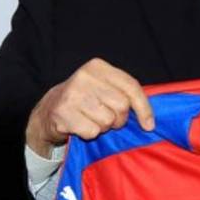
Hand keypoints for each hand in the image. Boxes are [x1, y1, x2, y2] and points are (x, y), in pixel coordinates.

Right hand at [25, 58, 153, 157]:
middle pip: (122, 106)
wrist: (49, 109)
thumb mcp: (104, 86)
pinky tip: (81, 125)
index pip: (131, 86)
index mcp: (98, 66)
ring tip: (92, 119)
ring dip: (104, 127)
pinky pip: (92, 131)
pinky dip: (90, 133)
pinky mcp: (62, 113)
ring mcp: (72, 94)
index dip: (144, 108)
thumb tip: (149, 120)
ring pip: (108, 121)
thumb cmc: (85, 98)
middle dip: (119, 119)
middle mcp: (84, 76)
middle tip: (108, 118)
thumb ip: (125, 93)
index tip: (149, 125)